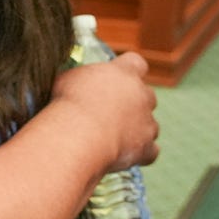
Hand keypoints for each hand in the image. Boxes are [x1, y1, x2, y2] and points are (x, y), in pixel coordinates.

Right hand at [52, 51, 159, 170]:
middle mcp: (142, 94)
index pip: (136, 63)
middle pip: (147, 95)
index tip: (116, 78)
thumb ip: (82, 78)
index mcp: (124, 72)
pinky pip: (151, 151)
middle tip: (109, 112)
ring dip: (137, 130)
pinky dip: (140, 153)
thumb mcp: (68, 79)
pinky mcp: (146, 147)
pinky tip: (124, 156)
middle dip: (133, 103)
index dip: (128, 70)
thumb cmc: (69, 103)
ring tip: (112, 138)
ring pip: (150, 125)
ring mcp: (147, 122)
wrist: (78, 135)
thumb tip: (79, 81)